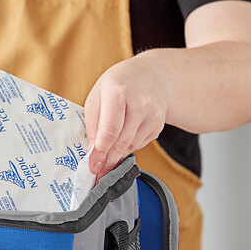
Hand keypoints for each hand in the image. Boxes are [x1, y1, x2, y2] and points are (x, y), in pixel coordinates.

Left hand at [85, 56, 169, 181]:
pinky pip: (138, 144)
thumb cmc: (118, 84)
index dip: (100, 152)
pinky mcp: (158, 125)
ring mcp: (153, 115)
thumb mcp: (97, 95)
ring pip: (130, 147)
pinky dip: (127, 148)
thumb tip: (92, 149)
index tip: (93, 167)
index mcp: (119, 93)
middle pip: (121, 142)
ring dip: (116, 158)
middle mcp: (140, 103)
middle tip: (97, 174)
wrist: (152, 75)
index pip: (109, 131)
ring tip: (105, 164)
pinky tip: (121, 143)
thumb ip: (93, 122)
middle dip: (107, 161)